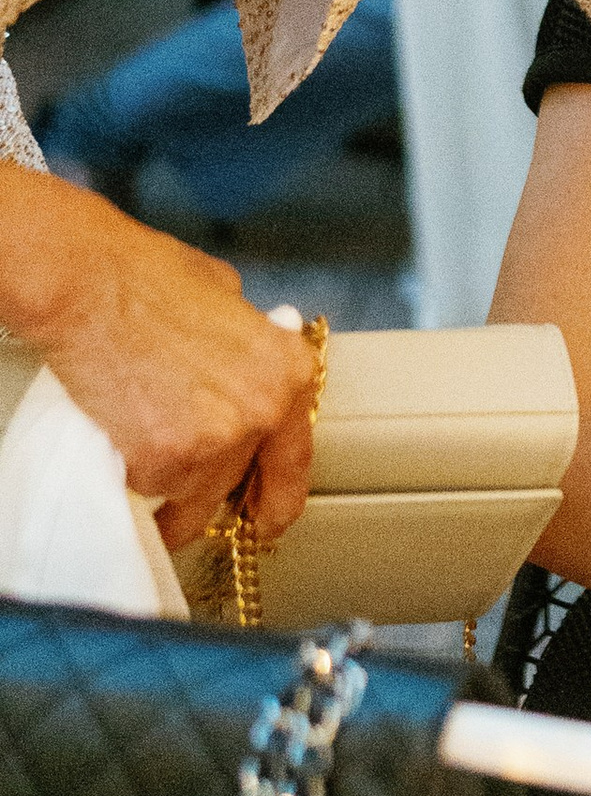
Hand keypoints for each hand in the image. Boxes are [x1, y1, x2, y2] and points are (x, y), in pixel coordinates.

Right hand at [0, 168, 314, 549]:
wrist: (91, 285)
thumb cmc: (148, 279)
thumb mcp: (228, 300)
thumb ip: (248, 346)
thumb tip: (244, 369)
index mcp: (289, 374)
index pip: (295, 462)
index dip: (275, 498)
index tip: (263, 516)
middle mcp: (262, 413)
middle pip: (236, 487)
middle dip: (210, 494)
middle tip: (183, 488)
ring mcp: (215, 442)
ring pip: (189, 495)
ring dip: (167, 482)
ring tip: (140, 442)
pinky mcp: (164, 460)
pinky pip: (149, 487)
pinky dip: (133, 472)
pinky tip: (121, 434)